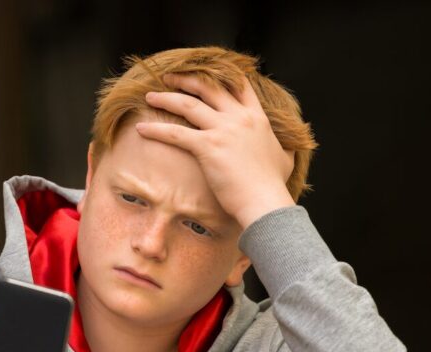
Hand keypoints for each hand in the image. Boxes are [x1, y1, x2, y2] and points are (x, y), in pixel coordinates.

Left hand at [135, 73, 295, 228]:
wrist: (265, 202)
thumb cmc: (272, 186)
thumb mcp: (285, 159)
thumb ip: (283, 148)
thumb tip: (289, 149)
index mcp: (257, 117)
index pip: (238, 85)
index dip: (220, 74)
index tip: (203, 71)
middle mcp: (239, 118)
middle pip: (209, 87)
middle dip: (186, 79)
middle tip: (169, 77)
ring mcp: (223, 130)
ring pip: (189, 104)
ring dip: (166, 98)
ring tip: (150, 96)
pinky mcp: (208, 147)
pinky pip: (176, 133)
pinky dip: (156, 129)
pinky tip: (141, 129)